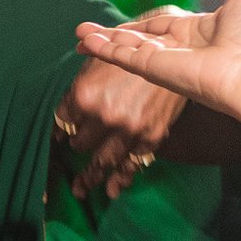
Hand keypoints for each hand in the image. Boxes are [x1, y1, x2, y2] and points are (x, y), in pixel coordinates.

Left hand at [57, 57, 187, 199]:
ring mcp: (128, 130)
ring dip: (90, 177)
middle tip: (77, 150)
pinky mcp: (150, 137)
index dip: (61, 129)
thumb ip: (84, 65)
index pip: (63, 121)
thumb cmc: (137, 49)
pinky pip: (131, 165)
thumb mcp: (104, 52)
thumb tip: (74, 52)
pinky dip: (121, 180)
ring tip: (80, 189)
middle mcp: (104, 116)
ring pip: (102, 162)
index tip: (62, 135)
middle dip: (78, 146)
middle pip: (80, 144)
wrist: (179, 53)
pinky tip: (112, 191)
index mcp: (85, 94)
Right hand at [75, 0, 240, 115]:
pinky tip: (87, 43)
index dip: (138, 24)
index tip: (120, 26)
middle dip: (111, 36)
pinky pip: (126, 58)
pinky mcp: (156, 70)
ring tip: (78, 35)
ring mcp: (165, 61)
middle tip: (86, 31)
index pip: (160, 26)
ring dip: (102, 43)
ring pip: (126, 50)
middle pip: (136, 40)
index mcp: (197, 32)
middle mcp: (178, 49)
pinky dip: (106, 51)